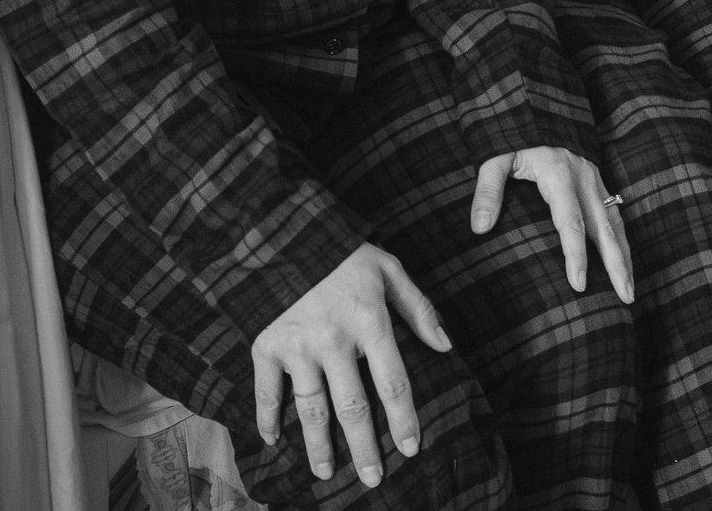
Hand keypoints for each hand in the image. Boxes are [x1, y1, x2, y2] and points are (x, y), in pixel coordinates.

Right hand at [253, 242, 450, 486]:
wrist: (284, 233)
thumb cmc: (344, 254)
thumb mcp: (389, 270)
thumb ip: (419, 309)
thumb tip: (445, 346)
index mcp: (369, 321)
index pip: (393, 382)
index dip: (403, 419)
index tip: (411, 448)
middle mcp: (333, 339)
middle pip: (352, 407)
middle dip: (364, 447)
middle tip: (372, 479)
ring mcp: (297, 346)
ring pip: (311, 409)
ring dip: (319, 446)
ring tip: (326, 473)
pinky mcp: (265, 345)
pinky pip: (267, 392)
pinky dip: (268, 419)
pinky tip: (274, 442)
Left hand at [470, 146, 636, 304]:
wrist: (534, 110)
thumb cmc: (512, 138)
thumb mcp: (494, 159)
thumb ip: (487, 191)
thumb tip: (480, 228)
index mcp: (559, 173)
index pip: (571, 221)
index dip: (577, 255)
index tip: (580, 284)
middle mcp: (584, 178)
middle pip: (605, 228)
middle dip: (617, 265)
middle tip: (625, 298)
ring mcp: (595, 179)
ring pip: (616, 224)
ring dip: (625, 257)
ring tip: (630, 291)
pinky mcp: (598, 182)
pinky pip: (615, 216)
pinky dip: (622, 243)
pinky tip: (624, 265)